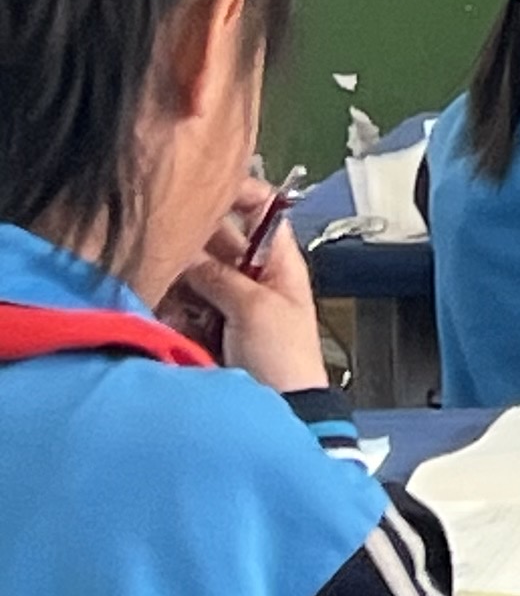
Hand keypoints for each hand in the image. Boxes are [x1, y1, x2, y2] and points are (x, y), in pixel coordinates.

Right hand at [172, 186, 327, 393]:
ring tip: (166, 287)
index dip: (240, 194)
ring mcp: (223, 305)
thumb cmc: (283, 357)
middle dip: (192, 245)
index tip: (206, 185)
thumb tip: (190, 249)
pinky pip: (177, 308)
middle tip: (170, 248)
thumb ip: (223, 276)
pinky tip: (160, 314)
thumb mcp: (256, 308)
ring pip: (190, 276)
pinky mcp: (201, 331)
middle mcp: (249, 278)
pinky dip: (167, 309)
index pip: (261, 214)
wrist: (279, 411)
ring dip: (176, 279)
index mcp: (278, 263)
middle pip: (215, 245)